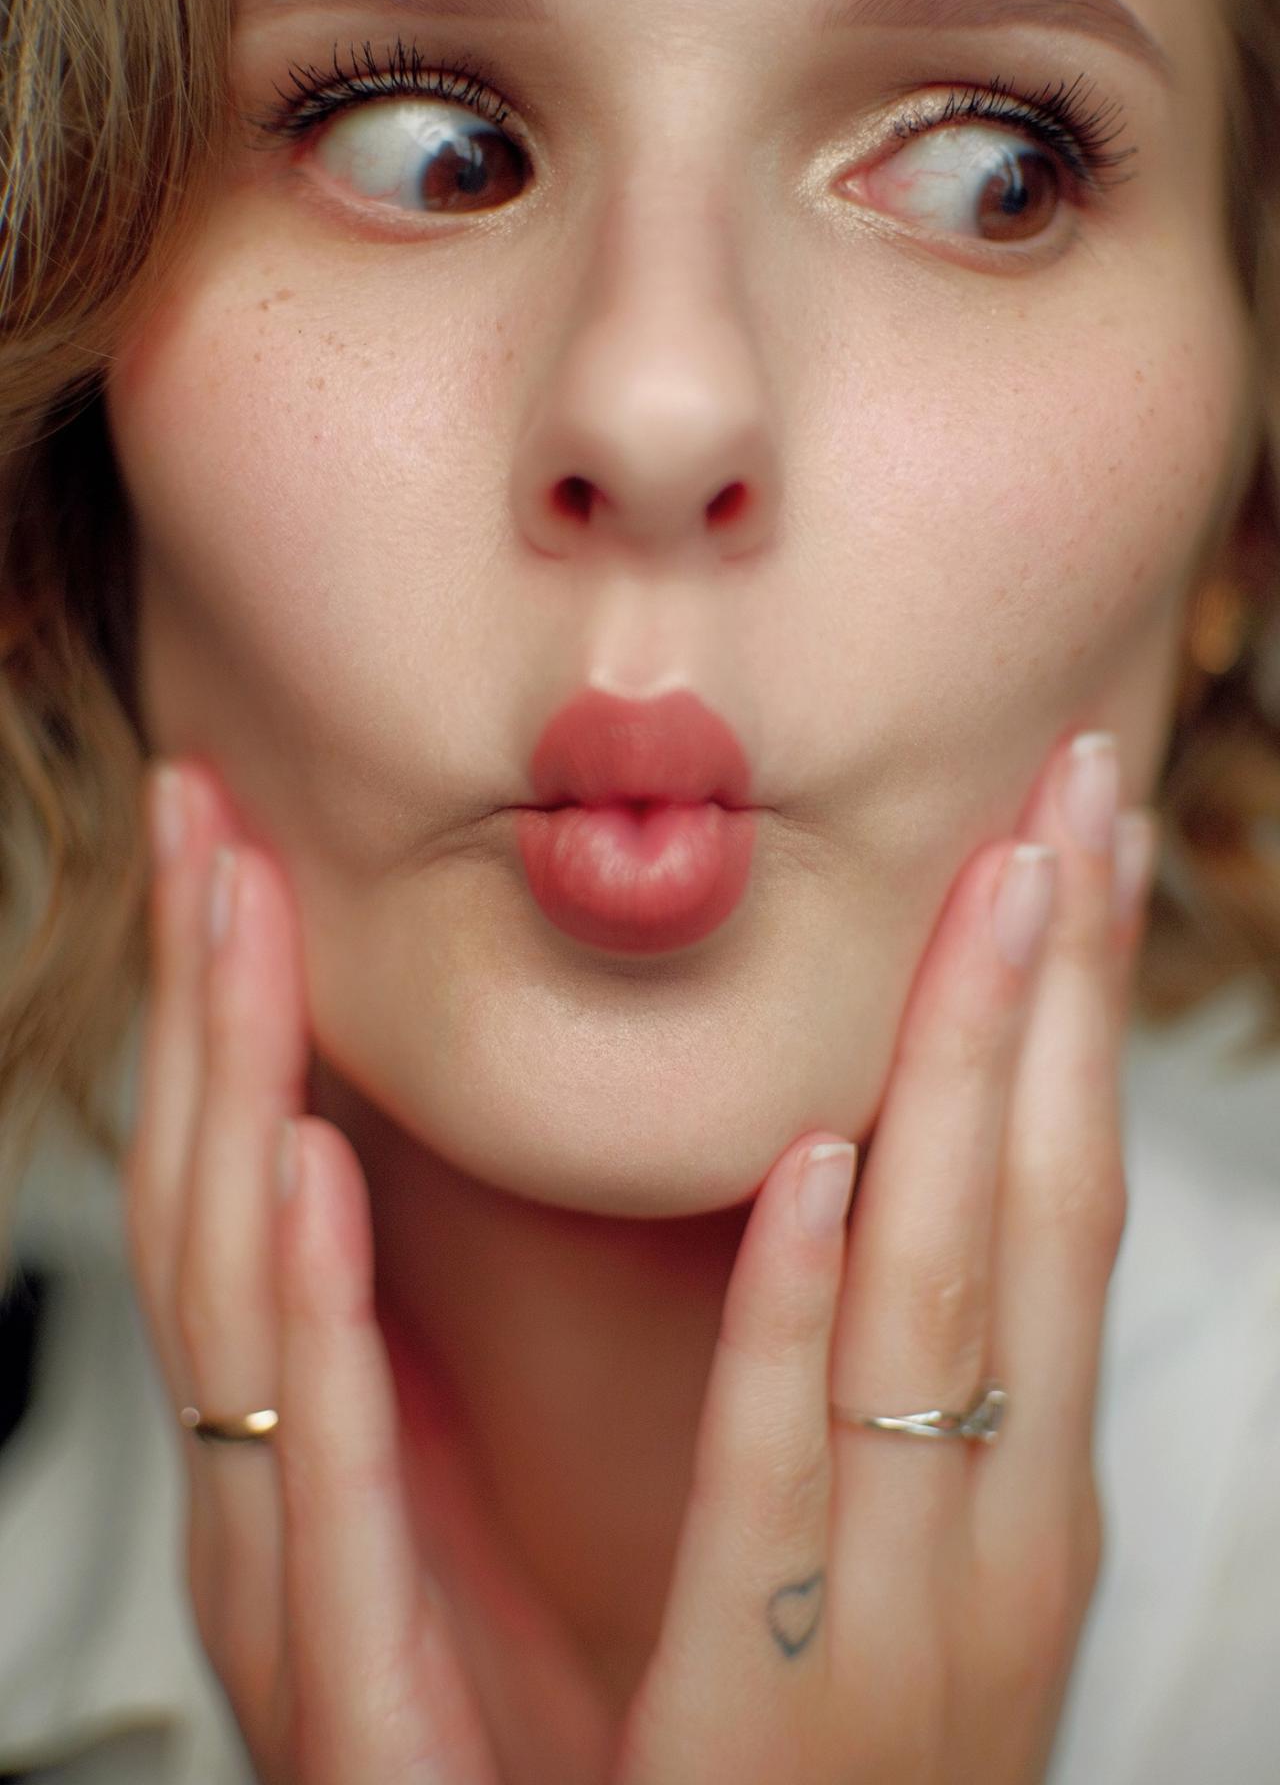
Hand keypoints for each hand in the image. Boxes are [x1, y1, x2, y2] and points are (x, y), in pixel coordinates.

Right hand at [126, 759, 618, 1784]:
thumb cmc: (607, 1737)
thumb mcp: (556, 1506)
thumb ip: (525, 1347)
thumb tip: (621, 1138)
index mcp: (336, 1457)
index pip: (269, 1193)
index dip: (244, 1016)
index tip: (245, 832)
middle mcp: (286, 1514)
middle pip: (225, 1224)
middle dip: (209, 1013)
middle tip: (202, 819)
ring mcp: (298, 1613)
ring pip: (239, 1333)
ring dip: (232, 1110)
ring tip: (238, 928)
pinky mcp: (358, 1724)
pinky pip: (326, 1513)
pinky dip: (314, 1332)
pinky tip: (312, 1177)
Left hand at [608, 728, 1156, 1784]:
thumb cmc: (824, 1766)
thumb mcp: (898, 1556)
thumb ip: (888, 1382)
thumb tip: (866, 1177)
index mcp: (1016, 1485)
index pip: (1059, 1203)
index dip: (1076, 1015)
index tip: (1076, 838)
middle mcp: (1001, 1532)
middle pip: (1043, 1216)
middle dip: (1063, 996)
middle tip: (1076, 788)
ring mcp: (906, 1619)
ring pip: (954, 1310)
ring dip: (978, 1086)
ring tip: (1000, 887)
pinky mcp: (768, 1706)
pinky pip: (793, 1479)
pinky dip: (812, 1317)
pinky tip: (828, 1166)